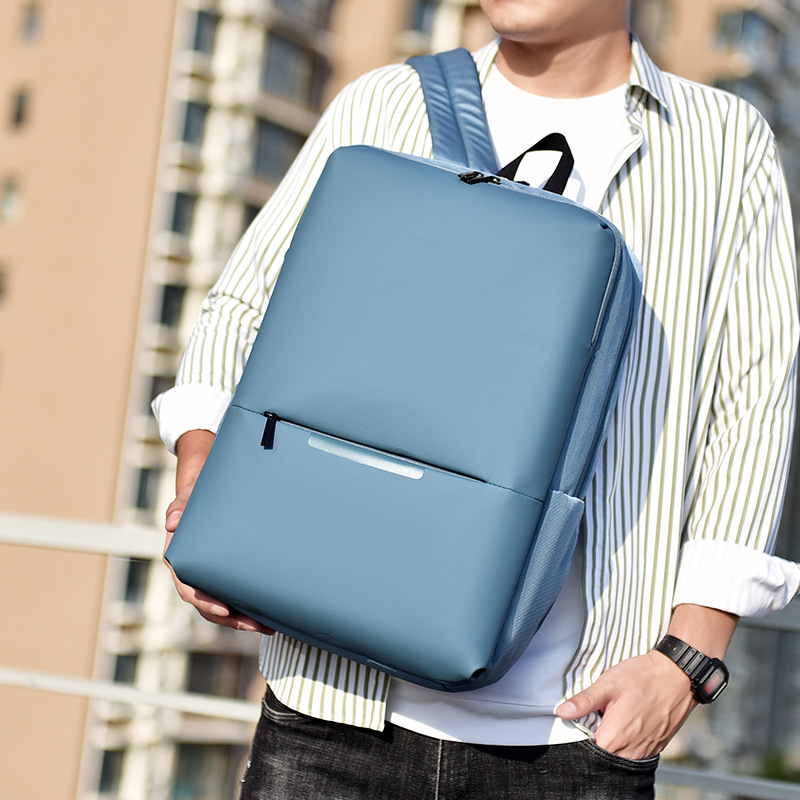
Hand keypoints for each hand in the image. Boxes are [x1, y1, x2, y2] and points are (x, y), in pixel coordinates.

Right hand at [164, 430, 272, 634]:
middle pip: (209, 605)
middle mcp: (195, 571)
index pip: (189, 588)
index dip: (204, 602)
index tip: (223, 610)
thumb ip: (180, 506)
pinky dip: (251, 604)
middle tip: (257, 625)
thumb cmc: (195, 494)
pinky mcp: (226, 572)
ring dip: (244, 618)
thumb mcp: (187, 496)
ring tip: (269, 624)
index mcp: (181, 559)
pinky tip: (270, 609)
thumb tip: (172, 521)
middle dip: (232, 619)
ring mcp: (211, 574)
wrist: (205, 489)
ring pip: (224, 605)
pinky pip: (236, 594)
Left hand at [556, 650, 695, 759]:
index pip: (588, 751)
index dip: (580, 738)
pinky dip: (626, 743)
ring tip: (613, 719)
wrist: (678, 676)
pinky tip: (626, 723)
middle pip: (603, 757)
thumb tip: (562, 712)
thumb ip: (584, 701)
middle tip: (598, 718)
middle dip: (596, 741)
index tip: (580, 723)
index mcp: (615, 737)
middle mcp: (631, 751)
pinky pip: (634, 753)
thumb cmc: (644, 677)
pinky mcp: (655, 748)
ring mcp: (645, 751)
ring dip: (612, 743)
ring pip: (619, 756)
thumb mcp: (608, 684)